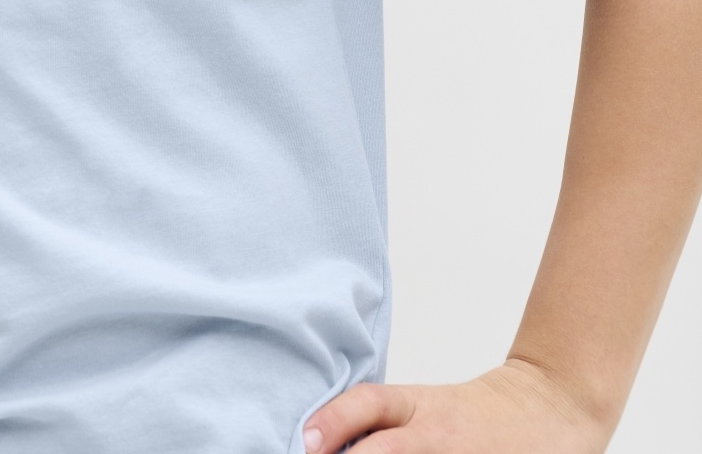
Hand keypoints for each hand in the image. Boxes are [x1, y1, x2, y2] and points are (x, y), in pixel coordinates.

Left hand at [300, 358, 613, 452]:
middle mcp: (438, 433)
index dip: (336, 420)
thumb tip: (320, 445)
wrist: (546, 410)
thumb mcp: (426, 407)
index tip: (307, 442)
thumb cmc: (473, 416)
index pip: (372, 404)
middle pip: (385, 449)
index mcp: (421, 406)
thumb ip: (382, 423)